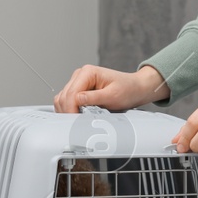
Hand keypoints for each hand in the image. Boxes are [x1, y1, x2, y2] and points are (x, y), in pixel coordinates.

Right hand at [53, 64, 167, 112]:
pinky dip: (69, 110)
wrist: (135, 88)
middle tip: (78, 124)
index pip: (71, 94)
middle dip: (68, 112)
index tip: (76, 122)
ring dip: (67, 111)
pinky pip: (66, 101)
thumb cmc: (127, 89)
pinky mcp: (78, 90)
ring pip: (62, 99)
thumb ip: (94, 98)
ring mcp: (78, 82)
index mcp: (87, 72)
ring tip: (79, 121)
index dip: (71, 110)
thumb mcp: (113, 95)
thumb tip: (77, 100)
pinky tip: (78, 116)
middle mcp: (80, 75)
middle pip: (63, 97)